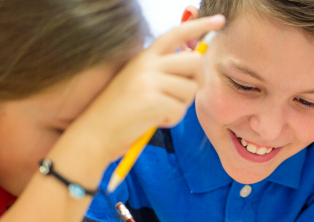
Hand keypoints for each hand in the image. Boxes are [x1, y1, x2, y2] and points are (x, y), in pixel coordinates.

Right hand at [67, 15, 224, 161]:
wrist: (94, 134)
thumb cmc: (121, 112)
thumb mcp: (140, 82)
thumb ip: (163, 69)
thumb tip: (194, 61)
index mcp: (144, 57)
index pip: (176, 34)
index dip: (199, 26)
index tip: (219, 20)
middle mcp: (146, 64)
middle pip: (194, 62)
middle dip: (195, 81)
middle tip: (179, 96)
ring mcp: (149, 82)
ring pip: (190, 89)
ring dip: (180, 106)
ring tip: (158, 111)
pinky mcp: (152, 101)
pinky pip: (180, 110)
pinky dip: (171, 121)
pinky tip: (153, 121)